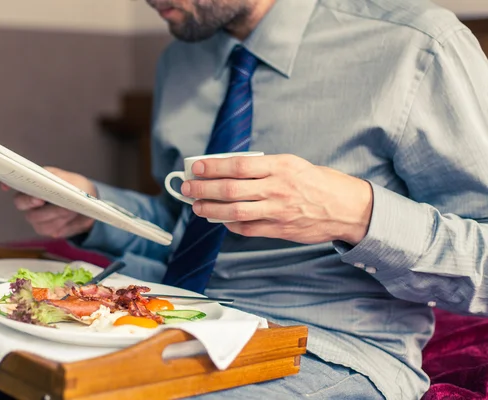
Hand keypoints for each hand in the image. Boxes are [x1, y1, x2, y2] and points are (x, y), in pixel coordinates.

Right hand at [1, 167, 97, 237]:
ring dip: (55, 213)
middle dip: (32, 202)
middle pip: (21, 204)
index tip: (5, 186)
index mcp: (32, 184)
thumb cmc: (76, 187)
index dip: (3, 183)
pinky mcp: (47, 229)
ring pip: (37, 219)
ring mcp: (36, 217)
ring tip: (70, 208)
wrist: (89, 205)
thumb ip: (55, 178)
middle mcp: (29, 201)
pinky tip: (71, 217)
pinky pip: (50, 229)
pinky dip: (63, 223)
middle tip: (42, 200)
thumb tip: (45, 182)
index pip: (11, 182)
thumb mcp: (68, 178)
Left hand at [181, 154, 372, 244]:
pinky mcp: (279, 230)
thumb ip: (264, 167)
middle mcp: (277, 188)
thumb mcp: (293, 164)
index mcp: (280, 166)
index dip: (213, 167)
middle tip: (187, 187)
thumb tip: (230, 170)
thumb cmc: (319, 182)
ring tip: (196, 205)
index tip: (197, 167)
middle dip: (203, 188)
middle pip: (230, 189)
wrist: (347, 208)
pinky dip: (229, 224)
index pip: (238, 165)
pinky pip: (247, 229)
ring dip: (210, 208)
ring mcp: (277, 211)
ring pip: (234, 211)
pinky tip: (220, 219)